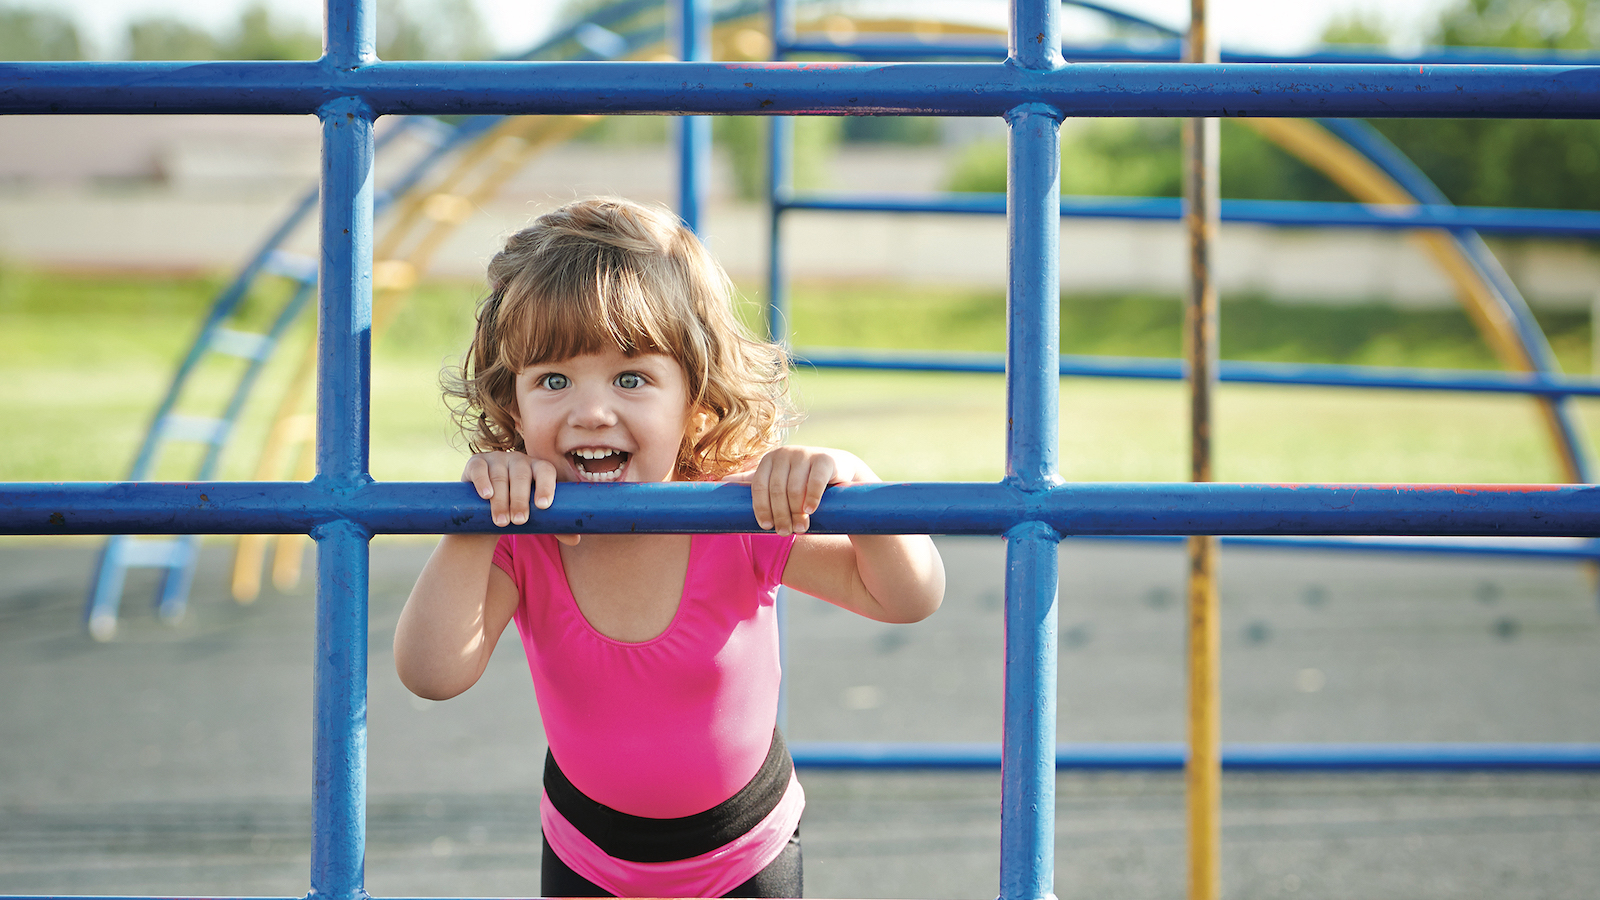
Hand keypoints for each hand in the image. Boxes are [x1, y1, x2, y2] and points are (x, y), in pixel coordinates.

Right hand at [461, 451, 563, 532]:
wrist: (486, 506)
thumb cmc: (518, 509)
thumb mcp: (536, 516)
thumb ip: (554, 525)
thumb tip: (575, 540)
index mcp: (538, 468)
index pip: (546, 471)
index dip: (546, 486)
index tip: (543, 506)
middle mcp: (519, 460)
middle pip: (521, 476)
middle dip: (521, 500)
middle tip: (520, 521)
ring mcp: (497, 459)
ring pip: (500, 476)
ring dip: (501, 500)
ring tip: (502, 522)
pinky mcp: (476, 463)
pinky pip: (480, 469)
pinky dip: (483, 481)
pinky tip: (486, 495)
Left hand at [723, 446, 878, 535]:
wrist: (838, 470)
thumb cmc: (802, 479)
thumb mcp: (777, 478)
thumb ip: (752, 480)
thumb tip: (723, 482)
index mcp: (769, 459)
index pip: (758, 486)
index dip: (761, 508)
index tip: (765, 527)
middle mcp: (785, 453)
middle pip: (776, 490)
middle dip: (780, 515)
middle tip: (786, 533)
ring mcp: (805, 454)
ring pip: (795, 488)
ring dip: (796, 513)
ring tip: (800, 529)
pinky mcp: (825, 459)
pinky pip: (815, 482)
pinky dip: (812, 498)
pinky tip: (811, 511)